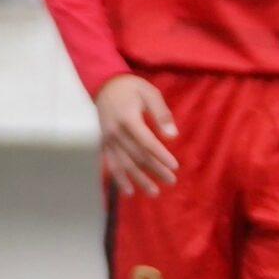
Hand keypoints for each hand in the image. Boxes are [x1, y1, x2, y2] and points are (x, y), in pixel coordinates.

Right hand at [95, 75, 178, 195]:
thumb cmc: (132, 88)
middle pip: (137, 155)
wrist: (105, 85)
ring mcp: (107, 139)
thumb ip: (162, 114)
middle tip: (172, 181)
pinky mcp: (104, 143)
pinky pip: (111, 163)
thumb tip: (172, 136)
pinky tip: (129, 191)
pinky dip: (119, 178)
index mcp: (127, 118)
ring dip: (139, 179)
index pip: (146, 142)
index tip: (175, 166)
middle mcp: (115, 131)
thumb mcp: (151, 93)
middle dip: (155, 170)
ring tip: (154, 192)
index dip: (160, 155)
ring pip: (123, 163)